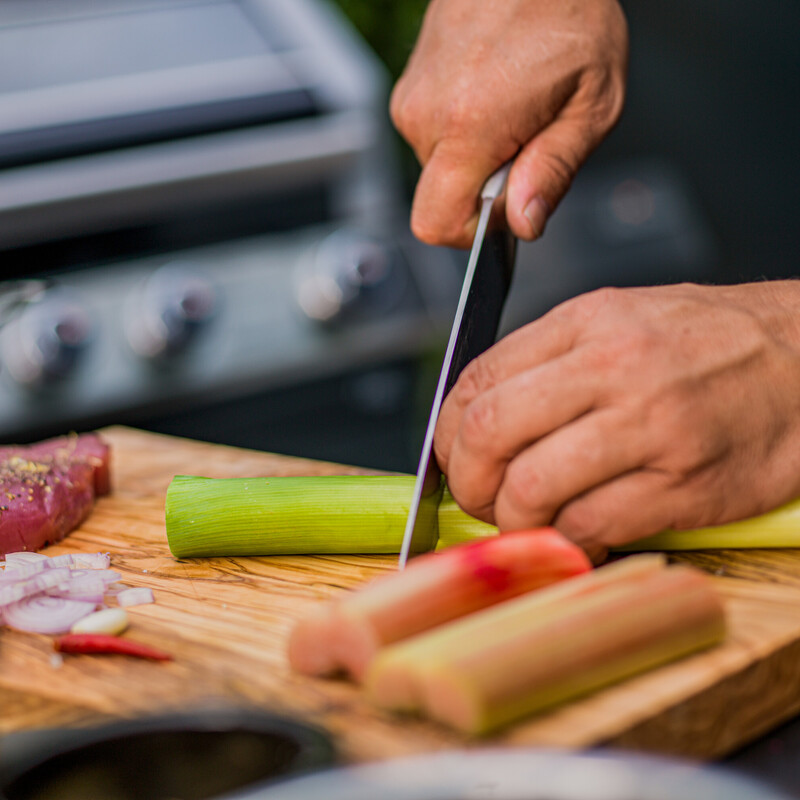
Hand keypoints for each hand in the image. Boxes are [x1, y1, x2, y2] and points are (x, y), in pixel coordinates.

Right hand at [390, 0, 627, 247]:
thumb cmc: (570, 13)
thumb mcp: (592, 103)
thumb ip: (554, 172)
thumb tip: (523, 224)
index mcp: (469, 125)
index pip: (437, 223)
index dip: (474, 233)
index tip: (509, 207)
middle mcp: (426, 114)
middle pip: (440, 199)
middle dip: (483, 192)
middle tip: (526, 143)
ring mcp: (411, 98)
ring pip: (438, 169)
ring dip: (476, 160)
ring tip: (514, 110)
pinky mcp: (410, 87)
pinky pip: (434, 138)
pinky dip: (465, 134)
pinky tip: (495, 97)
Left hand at [434, 282, 799, 561]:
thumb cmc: (712, 343)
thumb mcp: (621, 320)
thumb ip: (549, 362)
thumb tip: (479, 417)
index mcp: (587, 322)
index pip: (477, 379)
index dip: (446, 431)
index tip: (451, 456)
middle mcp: (613, 367)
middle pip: (489, 431)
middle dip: (466, 480)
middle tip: (478, 498)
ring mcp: (650, 426)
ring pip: (533, 487)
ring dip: (514, 519)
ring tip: (527, 520)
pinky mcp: (685, 484)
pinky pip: (591, 524)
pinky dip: (569, 540)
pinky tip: (579, 533)